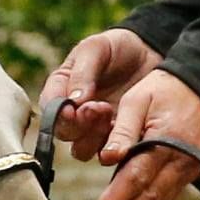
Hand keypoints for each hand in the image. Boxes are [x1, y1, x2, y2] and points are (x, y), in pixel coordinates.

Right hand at [41, 30, 162, 160]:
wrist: (150, 54)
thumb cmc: (117, 47)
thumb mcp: (96, 48)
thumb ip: (83, 72)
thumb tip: (74, 101)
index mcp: (59, 90)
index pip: (50, 109)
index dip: (59, 113)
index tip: (75, 108)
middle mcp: (70, 115)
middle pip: (63, 132)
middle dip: (79, 124)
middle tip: (99, 108)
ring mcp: (91, 130)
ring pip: (81, 148)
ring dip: (94, 137)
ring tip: (111, 116)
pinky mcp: (111, 140)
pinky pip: (106, 152)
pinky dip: (113, 145)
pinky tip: (125, 129)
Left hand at [91, 70, 199, 199]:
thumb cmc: (162, 91)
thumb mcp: (136, 100)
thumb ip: (121, 130)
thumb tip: (107, 158)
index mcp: (166, 140)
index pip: (136, 177)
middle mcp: (180, 159)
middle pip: (151, 198)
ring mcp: (187, 168)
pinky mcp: (188, 173)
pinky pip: (167, 197)